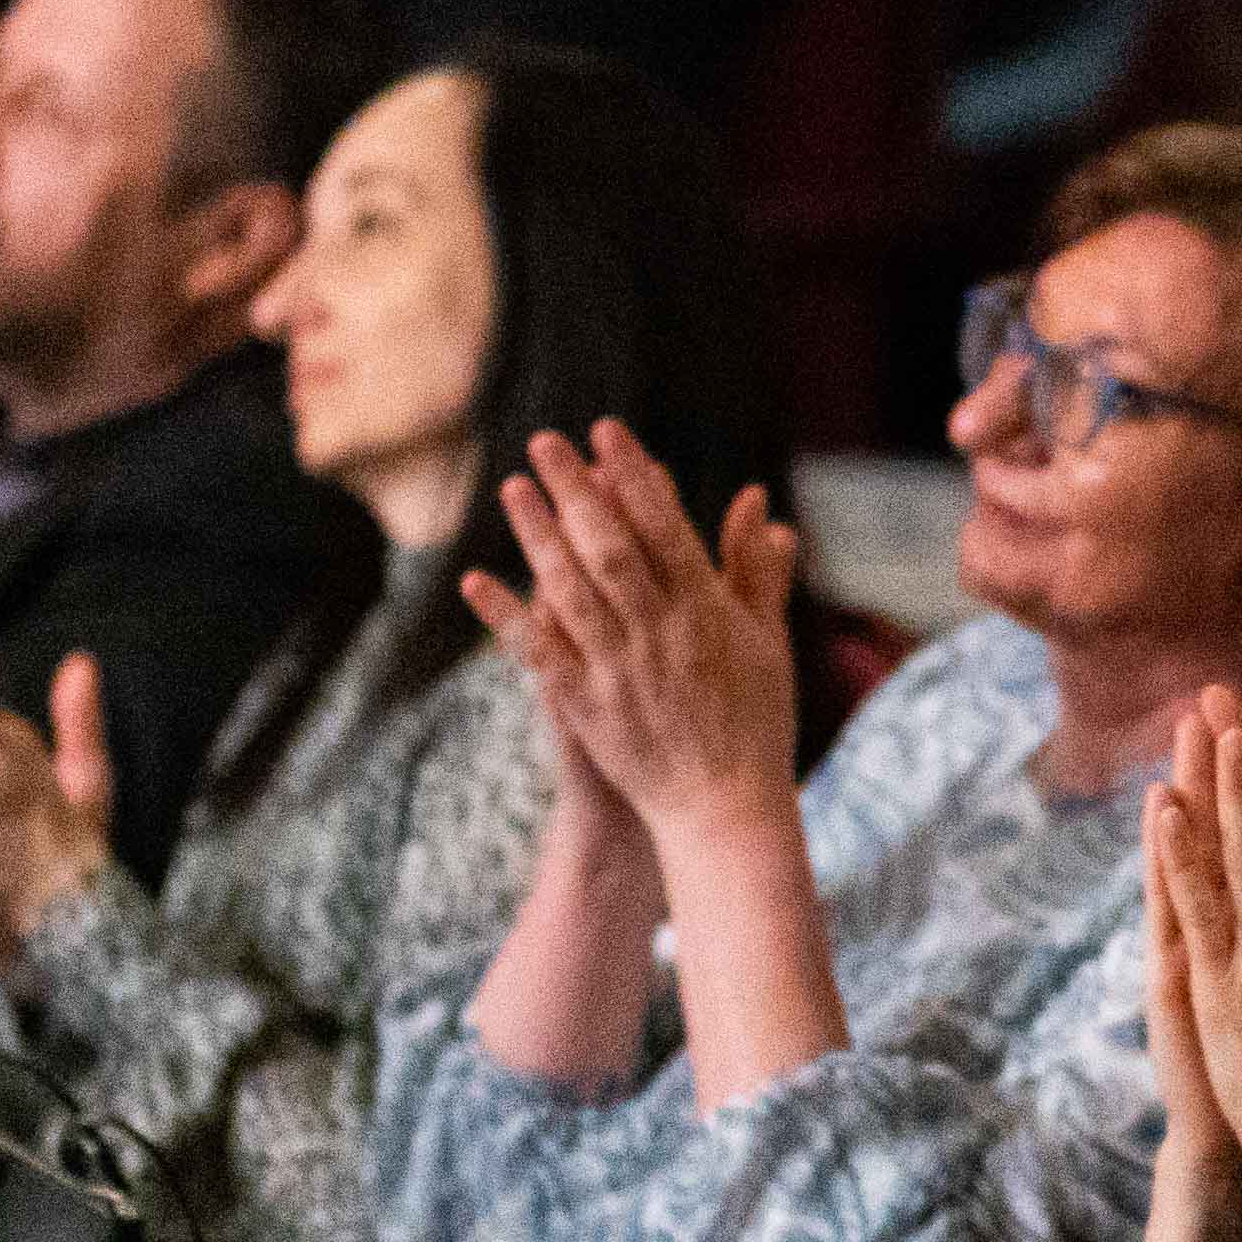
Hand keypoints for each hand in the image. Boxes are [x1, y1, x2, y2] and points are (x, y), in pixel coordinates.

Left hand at [466, 426, 810, 839]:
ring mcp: (618, 670)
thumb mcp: (767, 640)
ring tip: (512, 488)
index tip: (606, 432)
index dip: (633, 475)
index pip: (665, 526)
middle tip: (544, 441)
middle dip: (575, 488)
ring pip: (569, 590)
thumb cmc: (755, 721)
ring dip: (536, 536)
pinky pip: (538, 653)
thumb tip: (756, 502)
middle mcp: (660, 633)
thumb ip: (756, 570)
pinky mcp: (585, 707)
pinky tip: (474, 581)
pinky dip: (505, 616)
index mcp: (707, 611)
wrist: (725, 809)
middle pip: (609, 546)